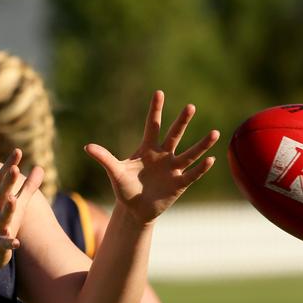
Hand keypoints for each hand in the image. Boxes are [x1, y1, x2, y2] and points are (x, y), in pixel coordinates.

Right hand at [0, 149, 43, 270]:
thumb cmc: (3, 222)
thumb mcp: (18, 203)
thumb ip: (29, 186)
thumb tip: (40, 167)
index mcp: (2, 199)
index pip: (4, 179)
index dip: (10, 165)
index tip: (17, 150)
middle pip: (2, 193)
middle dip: (8, 181)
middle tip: (15, 168)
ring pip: (2, 217)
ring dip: (7, 209)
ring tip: (13, 200)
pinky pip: (4, 243)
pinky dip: (9, 242)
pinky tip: (16, 243)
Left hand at [85, 90, 219, 223]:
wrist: (134, 210)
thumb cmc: (124, 188)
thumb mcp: (114, 172)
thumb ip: (104, 158)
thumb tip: (87, 147)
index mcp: (147, 149)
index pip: (153, 125)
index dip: (155, 110)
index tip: (159, 92)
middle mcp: (163, 155)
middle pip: (174, 135)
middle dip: (182, 121)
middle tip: (190, 106)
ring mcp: (173, 169)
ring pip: (190, 154)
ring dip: (202, 145)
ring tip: (215, 133)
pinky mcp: (179, 184)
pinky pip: (192, 174)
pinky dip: (201, 168)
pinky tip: (210, 160)